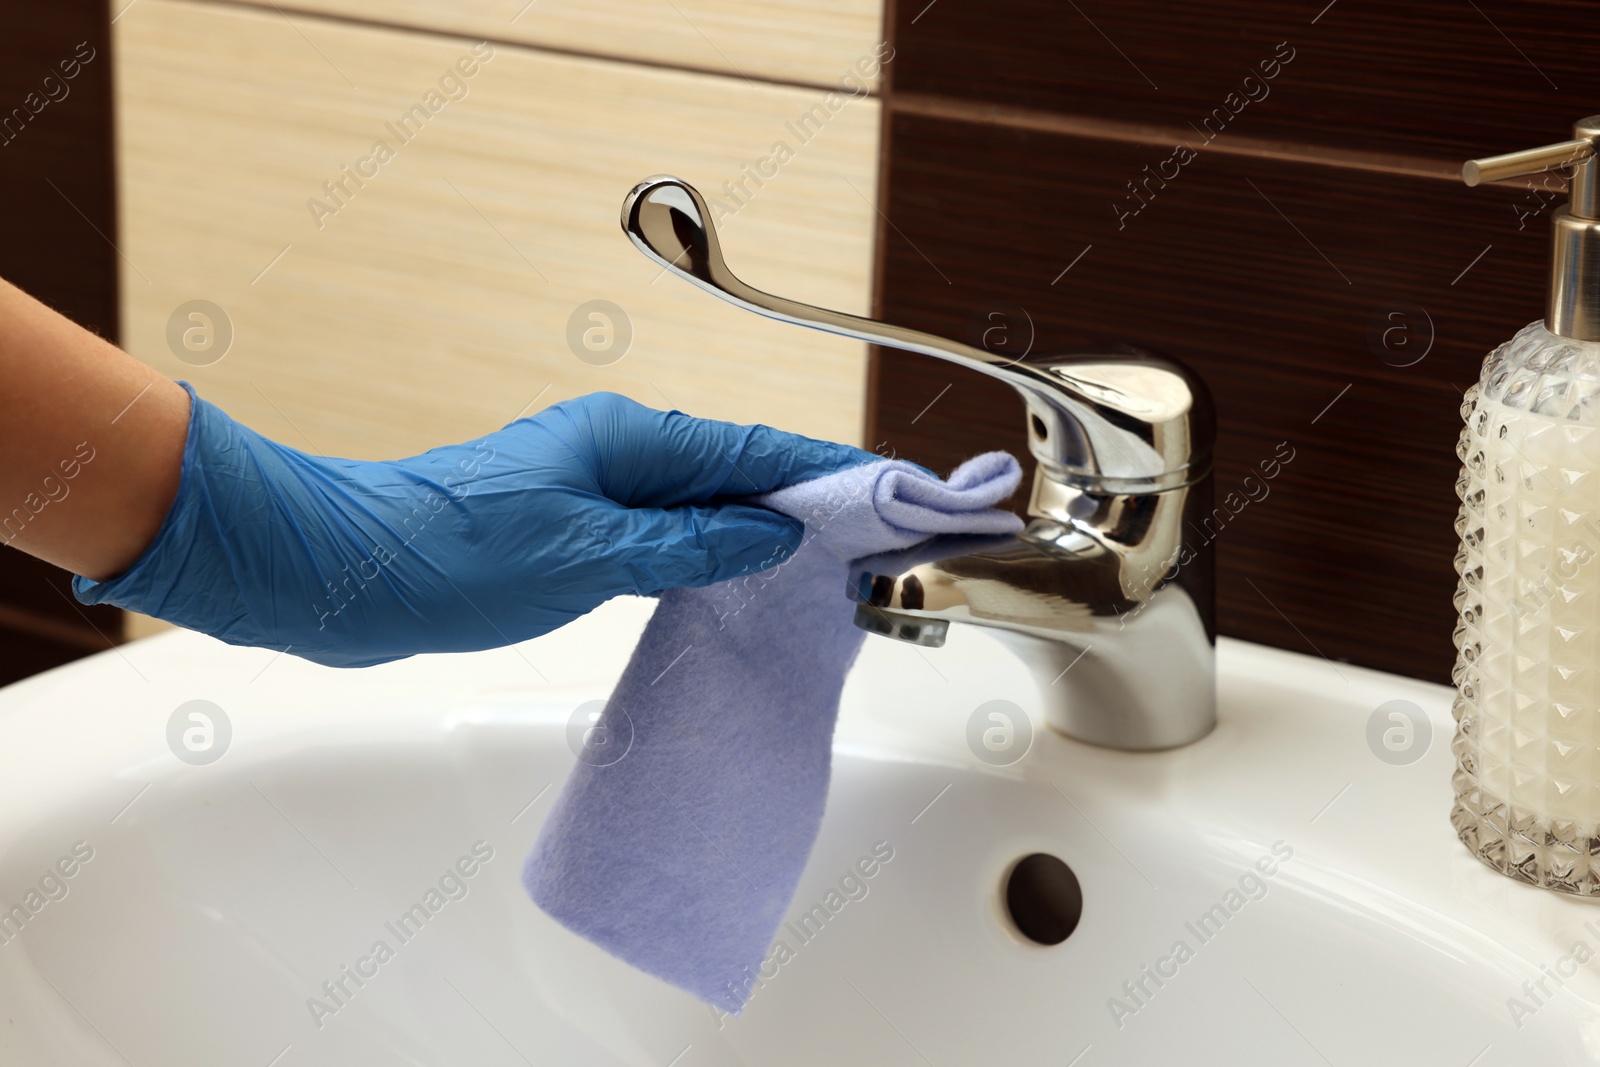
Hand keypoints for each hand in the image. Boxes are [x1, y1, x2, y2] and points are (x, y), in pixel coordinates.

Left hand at [74, 389, 874, 666]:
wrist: (342, 574)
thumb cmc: (449, 555)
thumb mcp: (587, 555)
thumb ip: (688, 542)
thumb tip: (774, 530)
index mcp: (629, 438)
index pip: (756, 450)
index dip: (832, 470)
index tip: (898, 487)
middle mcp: (618, 450)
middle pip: (739, 469)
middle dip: (813, 498)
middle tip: (883, 534)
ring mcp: (595, 486)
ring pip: (706, 501)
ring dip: (766, 527)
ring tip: (830, 561)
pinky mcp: (573, 526)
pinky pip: (669, 530)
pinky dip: (714, 551)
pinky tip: (739, 580)